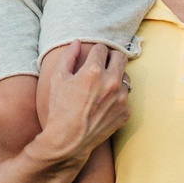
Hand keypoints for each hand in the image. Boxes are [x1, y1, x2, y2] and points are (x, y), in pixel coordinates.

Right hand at [37, 40, 131, 161]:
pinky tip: (104, 104)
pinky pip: (126, 97)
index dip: (95, 51)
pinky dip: (117, 97)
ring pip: (126, 77)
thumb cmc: (60, 108)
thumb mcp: (58, 79)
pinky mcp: (126, 112)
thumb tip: (76, 42)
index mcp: (94, 71)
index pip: (102, 48)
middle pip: (120, 57)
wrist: (69, 140)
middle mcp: (111, 82)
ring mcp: (121, 98)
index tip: (92, 57)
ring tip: (103, 86)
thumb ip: (68, 57)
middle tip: (102, 65)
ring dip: (116, 77)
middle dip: (111, 58)